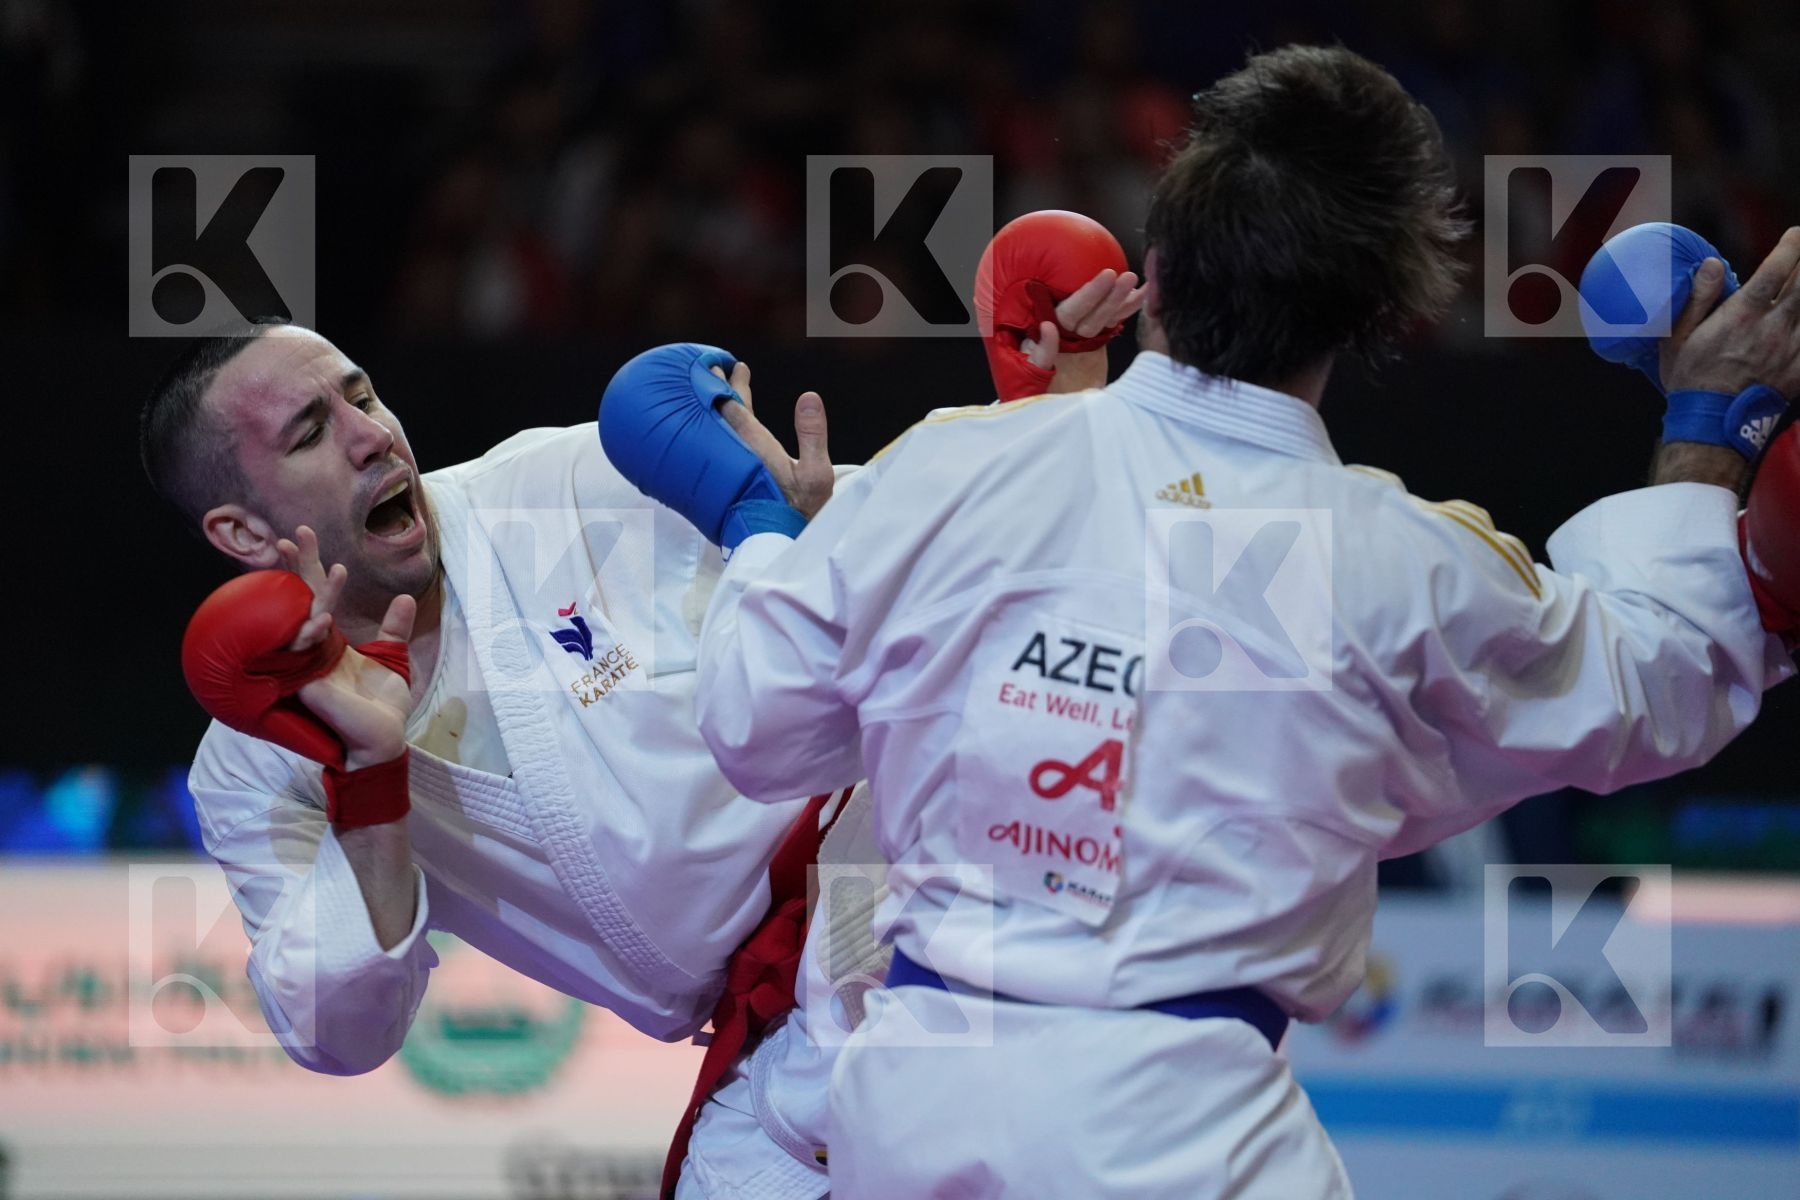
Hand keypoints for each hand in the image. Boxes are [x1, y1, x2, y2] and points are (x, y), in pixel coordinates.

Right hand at [280, 526, 416, 769]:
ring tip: (333, 568)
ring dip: (315, 592)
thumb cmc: (382, 705)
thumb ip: (394, 629)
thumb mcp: (393, 659)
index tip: (304, 537)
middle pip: (301, 599)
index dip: (311, 568)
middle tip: (295, 533)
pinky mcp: (306, 683)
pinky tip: (324, 617)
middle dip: (299, 566)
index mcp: (330, 641)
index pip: (316, 596)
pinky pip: (302, 651)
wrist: (382, 741)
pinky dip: (311, 631)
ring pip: (301, 620)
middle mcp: (313, 648)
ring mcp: (306, 664)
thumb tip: (405, 598)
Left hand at [710, 362, 834, 518]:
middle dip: (717, 391)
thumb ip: (812, 434)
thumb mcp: (816, 473)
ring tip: (712, 396)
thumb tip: (808, 396)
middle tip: (709, 369)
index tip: (727, 366)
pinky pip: (715, 449)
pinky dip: (713, 433)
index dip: (730, 385)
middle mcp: (737, 455)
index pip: (735, 408)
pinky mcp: (723, 484)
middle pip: (721, 416)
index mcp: (756, 448)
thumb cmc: (800, 511)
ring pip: (717, 432)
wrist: (778, 546)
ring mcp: (728, 470)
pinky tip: (713, 433)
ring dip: (715, 410)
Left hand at [1022, 267, 1144, 391]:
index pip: (1072, 310)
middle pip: (1091, 309)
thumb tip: (1048, 327)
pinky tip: (1141, 295)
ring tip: (1137, 281)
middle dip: (1110, 294)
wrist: (1045, 406)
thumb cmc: (1032, 392)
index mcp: (1049, 332)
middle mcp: (1066, 329)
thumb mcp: (1030, 375)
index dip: (1089, 295)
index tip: (1107, 277)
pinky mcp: (1095, 342)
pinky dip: (1125, 309)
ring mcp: (1082, 335)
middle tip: (1128, 277)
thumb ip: (1040, 353)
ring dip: (1120, 298)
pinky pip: (1111, 322)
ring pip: (1104, 313)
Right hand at [1662, 227, 1799, 397]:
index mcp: (1743, 314)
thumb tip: (1714, 263)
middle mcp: (1774, 326)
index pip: (1776, 269)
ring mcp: (1792, 347)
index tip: (1795, 235)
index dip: (1792, 246)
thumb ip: (1698, 298)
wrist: (1712, 424)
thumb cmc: (1690, 378)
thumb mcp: (1677, 337)